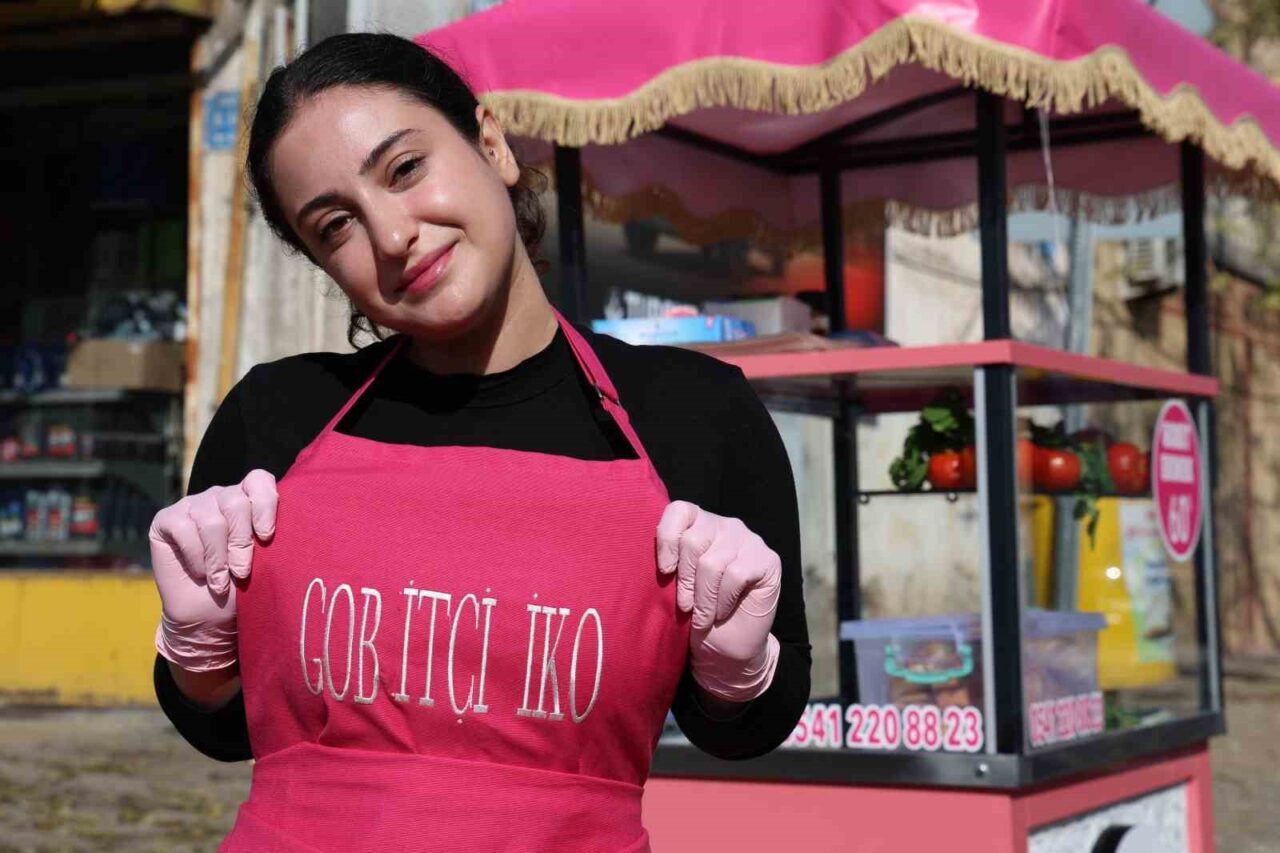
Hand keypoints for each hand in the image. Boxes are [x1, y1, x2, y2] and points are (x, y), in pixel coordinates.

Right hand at [150, 470, 277, 671]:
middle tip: (242, 572)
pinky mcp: (166, 519)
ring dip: (218, 557)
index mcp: (249, 500)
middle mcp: (221, 496)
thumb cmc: (243, 588)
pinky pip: (183, 527)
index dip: (265, 503)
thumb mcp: (264, 562)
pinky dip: (196, 557)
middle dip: (241, 542)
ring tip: (221, 581)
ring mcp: (193, 505)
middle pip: (235, 502)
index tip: (266, 536)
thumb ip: (268, 537)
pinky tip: (200, 573)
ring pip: (210, 520)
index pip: (259, 480)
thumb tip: (280, 526)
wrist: (209, 616)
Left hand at [656, 500, 781, 702]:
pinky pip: (736, 574)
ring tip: (702, 616)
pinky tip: (721, 612)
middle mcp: (724, 525)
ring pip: (712, 562)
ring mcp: (748, 540)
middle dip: (685, 580)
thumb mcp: (673, 586)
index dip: (667, 538)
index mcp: (698, 524)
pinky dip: (723, 600)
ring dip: (703, 598)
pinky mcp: (767, 559)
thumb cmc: (695, 613)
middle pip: (693, 540)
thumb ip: (667, 563)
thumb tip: (650, 559)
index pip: (679, 510)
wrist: (726, 648)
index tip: (664, 570)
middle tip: (683, 606)